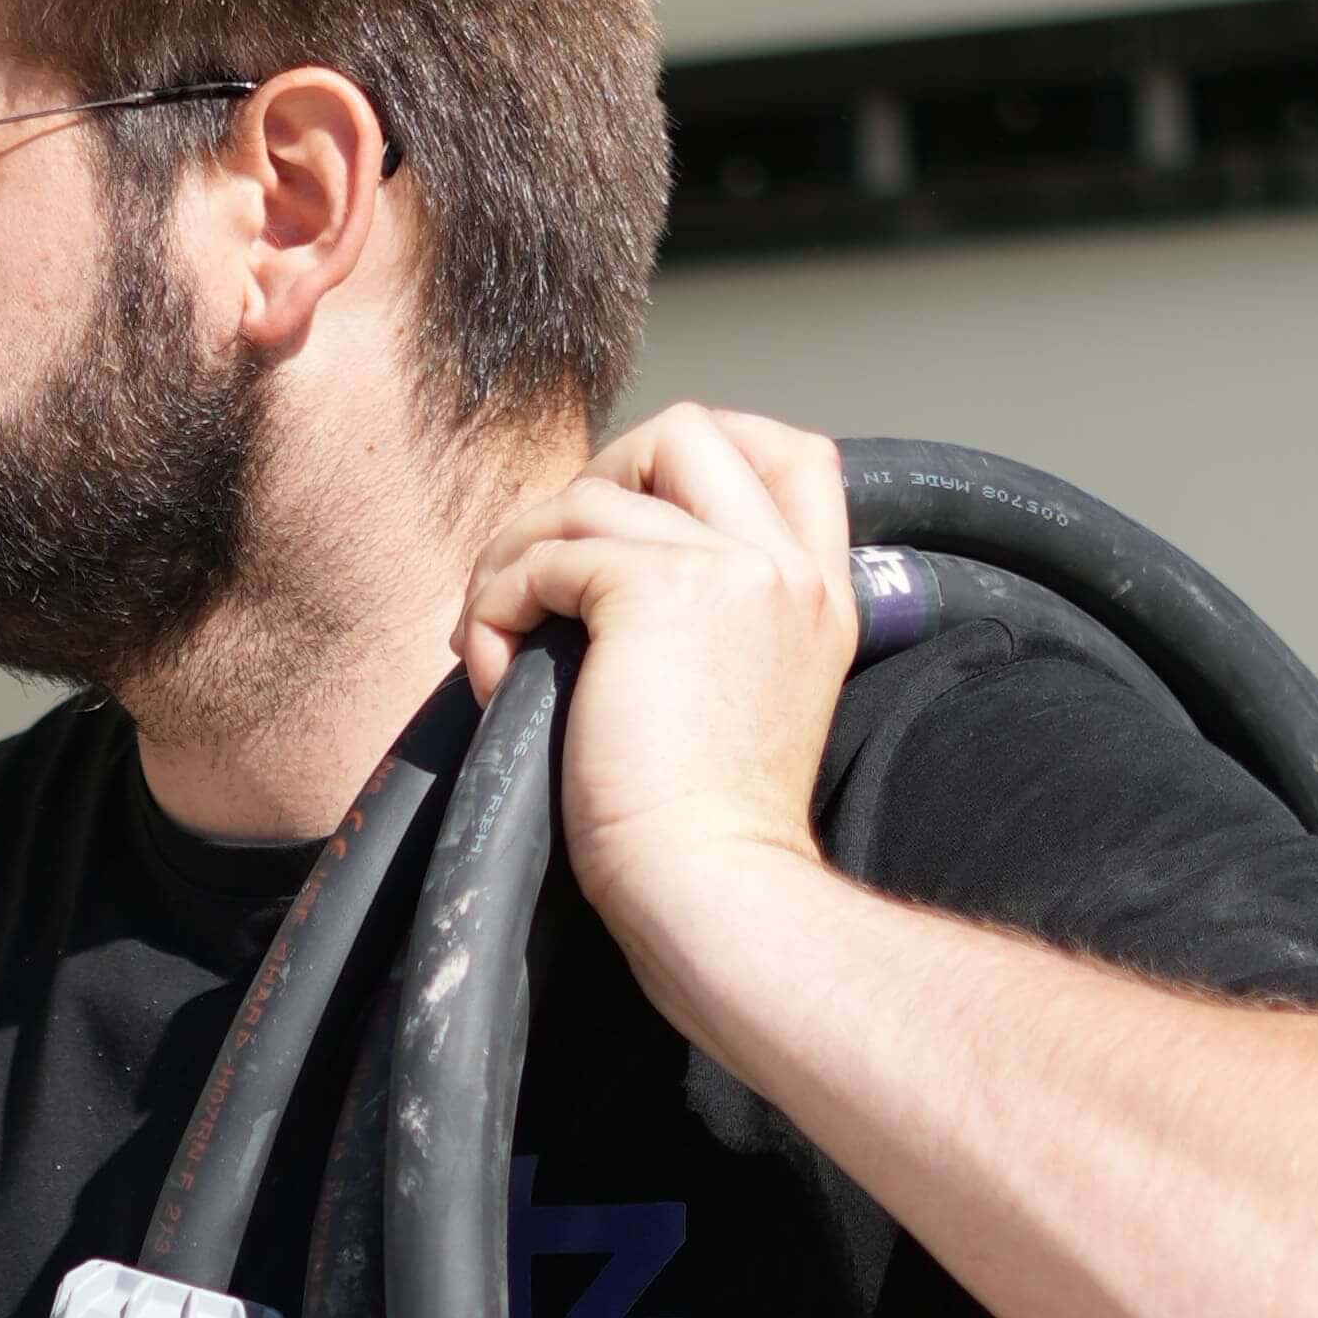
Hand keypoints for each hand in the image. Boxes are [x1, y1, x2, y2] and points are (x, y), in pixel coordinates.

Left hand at [453, 404, 856, 952]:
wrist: (713, 890)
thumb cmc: (708, 837)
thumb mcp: (742, 703)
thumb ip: (712, 624)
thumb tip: (600, 574)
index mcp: (822, 593)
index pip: (797, 454)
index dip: (706, 452)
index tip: (635, 515)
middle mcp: (787, 565)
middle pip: (689, 428)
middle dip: (594, 479)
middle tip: (548, 573)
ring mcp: (730, 567)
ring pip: (589, 491)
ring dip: (514, 557)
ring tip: (496, 639)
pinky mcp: (654, 589)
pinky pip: (542, 556)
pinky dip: (496, 607)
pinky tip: (496, 675)